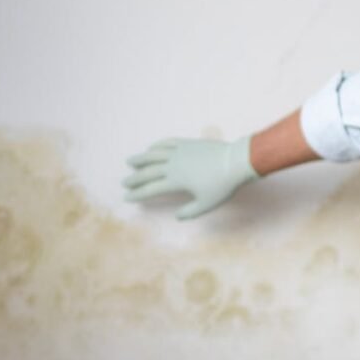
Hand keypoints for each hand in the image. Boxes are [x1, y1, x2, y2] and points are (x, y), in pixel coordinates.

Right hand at [122, 136, 257, 219]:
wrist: (236, 161)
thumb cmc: (222, 185)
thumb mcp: (207, 204)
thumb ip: (190, 212)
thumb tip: (177, 216)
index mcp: (176, 181)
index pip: (151, 188)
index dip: (138, 194)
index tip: (127, 197)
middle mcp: (173, 165)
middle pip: (149, 171)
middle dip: (135, 178)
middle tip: (124, 183)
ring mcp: (180, 152)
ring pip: (154, 154)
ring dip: (141, 159)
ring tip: (130, 162)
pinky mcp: (188, 143)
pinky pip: (168, 143)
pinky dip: (157, 146)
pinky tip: (151, 148)